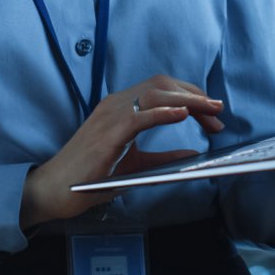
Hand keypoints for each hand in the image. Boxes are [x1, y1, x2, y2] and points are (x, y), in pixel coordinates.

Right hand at [20, 75, 224, 229]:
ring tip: (210, 110)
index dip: (191, 97)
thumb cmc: (90, 177)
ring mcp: (111, 115)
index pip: (163, 89)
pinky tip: (183, 114)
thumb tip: (193, 154)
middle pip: (164, 85)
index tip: (213, 114)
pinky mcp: (108, 132)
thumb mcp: (134, 164)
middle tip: (219, 112)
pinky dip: (164, 112)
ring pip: (156, 93)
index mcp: (121, 107)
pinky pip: (140, 115)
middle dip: (196, 96)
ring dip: (188, 100)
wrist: (56, 189)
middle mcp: (116, 104)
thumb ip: (162, 157)